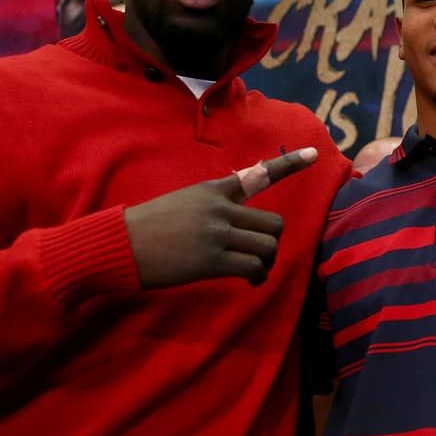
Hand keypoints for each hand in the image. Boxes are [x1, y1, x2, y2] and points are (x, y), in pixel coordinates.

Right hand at [124, 147, 317, 288]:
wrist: (120, 244)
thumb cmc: (149, 227)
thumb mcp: (184, 202)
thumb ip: (215, 205)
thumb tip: (240, 221)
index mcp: (214, 190)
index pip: (258, 174)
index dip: (290, 163)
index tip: (315, 154)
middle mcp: (220, 208)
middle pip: (273, 224)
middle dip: (272, 242)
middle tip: (259, 256)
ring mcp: (216, 234)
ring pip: (268, 247)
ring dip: (266, 262)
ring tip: (253, 271)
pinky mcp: (211, 260)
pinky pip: (253, 267)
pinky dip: (257, 277)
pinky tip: (248, 281)